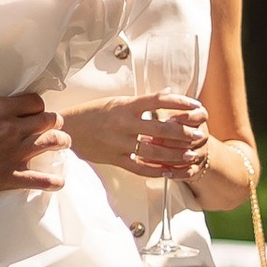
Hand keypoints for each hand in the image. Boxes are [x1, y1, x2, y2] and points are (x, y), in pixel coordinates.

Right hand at [0, 92, 69, 199]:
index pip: (33, 101)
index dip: (36, 106)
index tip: (33, 110)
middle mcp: (12, 128)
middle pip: (48, 120)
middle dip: (53, 122)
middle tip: (52, 126)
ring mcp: (14, 153)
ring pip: (52, 143)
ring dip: (60, 144)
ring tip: (63, 146)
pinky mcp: (9, 177)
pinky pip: (40, 180)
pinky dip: (52, 181)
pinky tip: (58, 182)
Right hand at [70, 93, 210, 181]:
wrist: (67, 129)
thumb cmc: (93, 113)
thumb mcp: (116, 101)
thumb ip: (141, 102)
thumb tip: (167, 94)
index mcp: (125, 106)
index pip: (158, 101)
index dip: (180, 102)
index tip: (196, 105)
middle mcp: (123, 124)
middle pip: (160, 128)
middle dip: (183, 133)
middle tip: (199, 135)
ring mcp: (119, 143)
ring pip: (153, 151)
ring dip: (175, 154)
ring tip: (191, 155)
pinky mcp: (114, 159)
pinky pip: (140, 168)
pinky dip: (157, 171)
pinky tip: (171, 172)